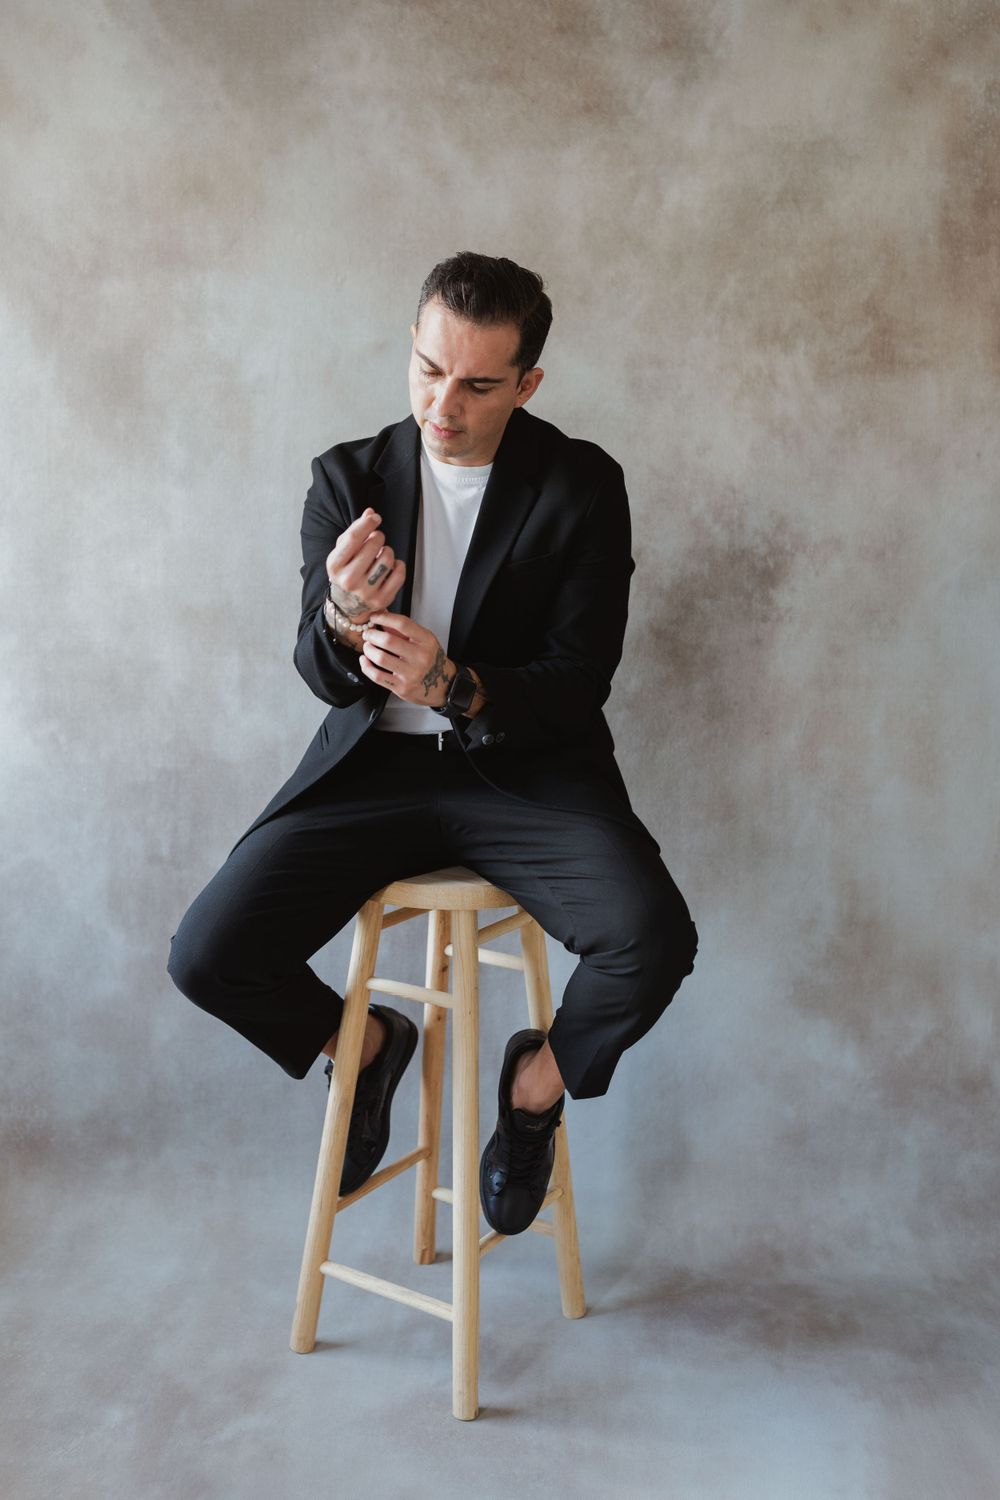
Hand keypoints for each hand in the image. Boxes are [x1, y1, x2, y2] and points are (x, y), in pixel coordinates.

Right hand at [325, 508, 405, 626]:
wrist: (347, 605)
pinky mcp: (381, 600)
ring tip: (382, 554)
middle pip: (374, 545)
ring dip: (388, 551)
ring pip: (388, 559)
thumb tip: (370, 513)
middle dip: (378, 537)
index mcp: (335, 565)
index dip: (367, 523)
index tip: (375, 518)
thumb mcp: (342, 551)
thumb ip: (355, 531)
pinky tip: (391, 566)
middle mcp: (349, 580)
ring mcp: (366, 592)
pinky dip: (399, 565)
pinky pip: (399, 574)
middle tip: (377, 539)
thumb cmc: (346, 572)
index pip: (354, 538)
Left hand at [358, 610, 455, 707]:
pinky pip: (377, 676)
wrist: (443, 685)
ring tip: (367, 647)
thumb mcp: (424, 640)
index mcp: (426, 641)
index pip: (402, 624)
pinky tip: (365, 660)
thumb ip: (403, 630)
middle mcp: (420, 657)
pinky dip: (366, 666)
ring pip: (380, 658)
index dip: (384, 618)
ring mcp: (411, 674)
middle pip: (388, 641)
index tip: (374, 617)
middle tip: (367, 634)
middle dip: (372, 635)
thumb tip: (382, 616)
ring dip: (368, 650)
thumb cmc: (431, 659)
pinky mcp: (402, 687)